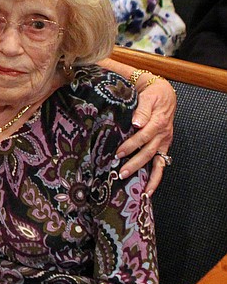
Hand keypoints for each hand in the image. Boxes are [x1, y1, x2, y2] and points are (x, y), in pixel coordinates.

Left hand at [117, 76, 175, 194]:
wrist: (164, 94)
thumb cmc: (152, 95)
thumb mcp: (147, 97)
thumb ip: (142, 110)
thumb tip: (136, 123)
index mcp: (158, 122)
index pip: (143, 136)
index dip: (131, 145)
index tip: (119, 153)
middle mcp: (163, 134)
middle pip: (148, 152)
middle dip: (135, 163)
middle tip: (120, 173)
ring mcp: (164, 142)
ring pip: (157, 162)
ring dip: (147, 176)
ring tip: (137, 188)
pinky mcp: (164, 147)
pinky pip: (162, 165)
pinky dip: (157, 178)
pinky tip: (149, 190)